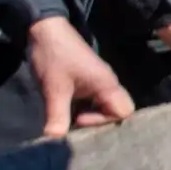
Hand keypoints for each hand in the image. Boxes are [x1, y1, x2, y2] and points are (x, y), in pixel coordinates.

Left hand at [28, 17, 135, 137]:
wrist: (46, 30)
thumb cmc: (54, 57)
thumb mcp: (54, 88)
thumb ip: (57, 115)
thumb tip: (54, 139)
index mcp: (107, 84)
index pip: (124, 111)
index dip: (103, 121)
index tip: (78, 118)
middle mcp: (109, 84)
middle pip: (119, 110)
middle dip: (100, 121)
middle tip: (76, 121)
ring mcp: (100, 82)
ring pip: (106, 106)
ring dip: (92, 115)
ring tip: (71, 118)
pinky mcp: (90, 81)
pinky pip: (96, 100)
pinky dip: (86, 108)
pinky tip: (69, 109)